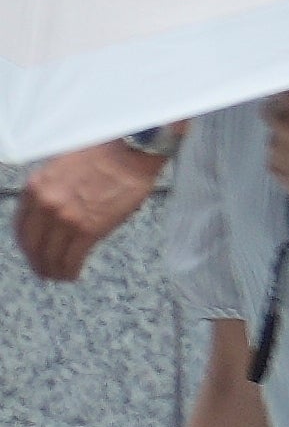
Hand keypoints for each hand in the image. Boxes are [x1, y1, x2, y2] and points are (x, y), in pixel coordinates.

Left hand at [17, 137, 163, 283]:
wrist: (130, 151)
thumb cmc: (102, 153)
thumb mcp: (61, 167)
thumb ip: (50, 191)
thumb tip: (52, 214)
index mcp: (35, 188)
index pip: (21, 227)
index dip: (26, 245)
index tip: (32, 252)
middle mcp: (45, 205)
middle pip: (33, 246)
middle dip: (37, 262)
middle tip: (43, 270)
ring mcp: (66, 218)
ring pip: (51, 255)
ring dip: (53, 270)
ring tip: (59, 275)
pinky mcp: (89, 229)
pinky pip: (72, 258)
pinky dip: (70, 270)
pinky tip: (73, 274)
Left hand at [259, 91, 288, 239]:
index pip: (282, 92)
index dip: (288, 98)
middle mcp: (282, 123)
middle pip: (270, 113)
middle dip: (282, 119)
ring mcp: (274, 146)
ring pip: (273, 138)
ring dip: (286, 142)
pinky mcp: (272, 166)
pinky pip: (275, 159)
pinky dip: (286, 161)